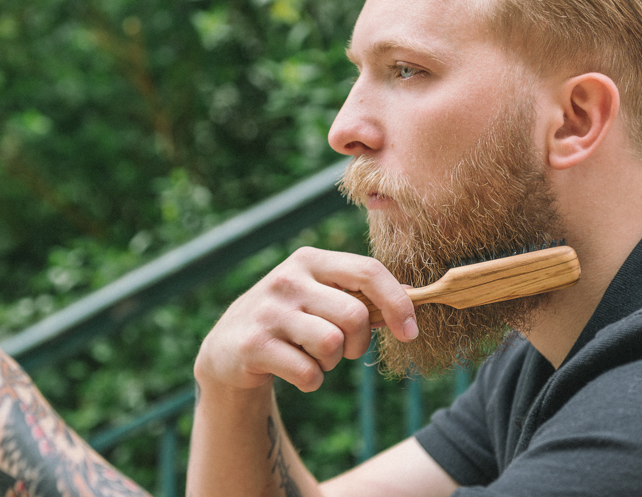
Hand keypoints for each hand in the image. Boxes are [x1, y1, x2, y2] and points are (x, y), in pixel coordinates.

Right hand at [194, 247, 417, 392]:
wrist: (227, 349)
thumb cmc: (288, 321)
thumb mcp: (318, 296)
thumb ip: (359, 293)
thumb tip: (415, 294)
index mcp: (309, 261)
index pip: (367, 271)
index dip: (397, 303)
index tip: (410, 332)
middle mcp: (287, 280)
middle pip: (354, 315)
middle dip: (358, 342)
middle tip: (343, 350)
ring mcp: (268, 312)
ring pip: (332, 345)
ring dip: (332, 362)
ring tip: (313, 356)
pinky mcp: (254, 345)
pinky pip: (309, 373)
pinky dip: (311, 380)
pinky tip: (293, 370)